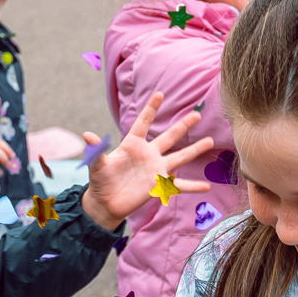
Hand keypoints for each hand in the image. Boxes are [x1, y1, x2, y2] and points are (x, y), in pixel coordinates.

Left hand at [82, 92, 213, 230]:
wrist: (105, 202)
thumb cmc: (100, 180)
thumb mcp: (97, 165)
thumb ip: (96, 150)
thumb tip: (87, 135)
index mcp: (132, 145)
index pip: (143, 123)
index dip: (151, 109)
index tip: (160, 94)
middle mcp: (148, 154)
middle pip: (169, 137)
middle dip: (183, 126)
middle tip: (197, 114)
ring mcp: (156, 169)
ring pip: (180, 157)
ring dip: (195, 150)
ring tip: (209, 141)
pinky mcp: (159, 185)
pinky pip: (179, 185)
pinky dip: (193, 186)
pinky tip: (207, 186)